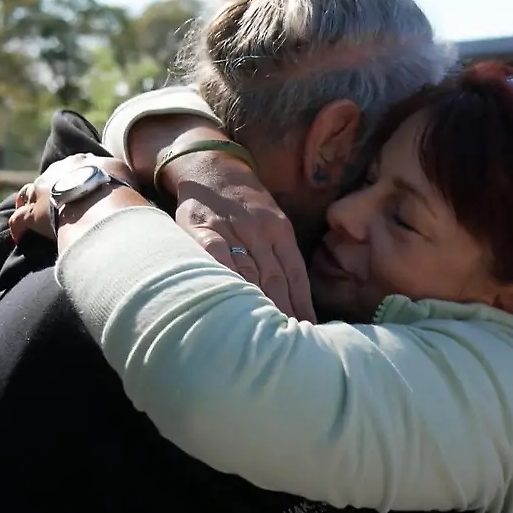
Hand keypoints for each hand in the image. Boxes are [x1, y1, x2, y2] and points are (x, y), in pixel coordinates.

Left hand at [8, 153, 130, 242]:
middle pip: (49, 176)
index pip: (75, 165)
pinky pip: (19, 221)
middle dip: (50, 186)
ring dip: (27, 201)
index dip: (75, 175)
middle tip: (54, 198)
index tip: (79, 183)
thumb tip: (129, 187)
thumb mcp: (126, 175)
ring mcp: (42, 191)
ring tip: (26, 209)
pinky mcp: (32, 214)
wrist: (101, 205)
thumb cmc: (118, 191)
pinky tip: (19, 236)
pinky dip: (18, 228)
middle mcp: (58, 171)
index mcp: (81, 162)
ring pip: (27, 193)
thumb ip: (123, 177)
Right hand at [170, 158, 315, 323]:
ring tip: (265, 335)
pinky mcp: (202, 230)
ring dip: (259, 304)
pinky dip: (227, 280)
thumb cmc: (246, 204)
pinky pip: (217, 258)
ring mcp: (231, 230)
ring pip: (249, 273)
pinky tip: (232, 303)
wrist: (212, 168)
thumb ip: (281, 256)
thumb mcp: (272, 222)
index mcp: (280, 230)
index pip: (295, 274)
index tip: (310, 333)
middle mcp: (260, 231)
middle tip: (291, 344)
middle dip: (285, 313)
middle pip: (276, 279)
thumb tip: (298, 303)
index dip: (303, 305)